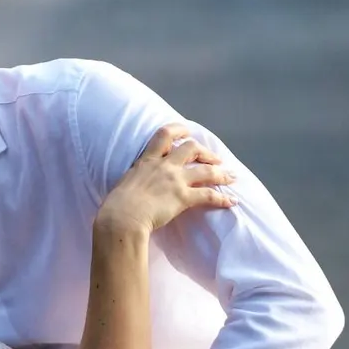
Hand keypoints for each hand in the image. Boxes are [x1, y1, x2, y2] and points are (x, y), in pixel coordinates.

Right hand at [96, 123, 236, 238]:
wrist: (122, 218)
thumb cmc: (116, 206)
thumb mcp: (124, 183)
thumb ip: (135, 179)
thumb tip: (134, 186)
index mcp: (147, 160)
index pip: (165, 135)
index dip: (179, 130)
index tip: (187, 132)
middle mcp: (164, 166)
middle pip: (191, 148)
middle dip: (206, 152)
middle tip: (215, 159)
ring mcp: (175, 180)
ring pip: (205, 170)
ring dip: (221, 173)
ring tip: (231, 177)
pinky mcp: (183, 197)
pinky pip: (208, 195)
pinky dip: (222, 198)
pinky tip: (231, 202)